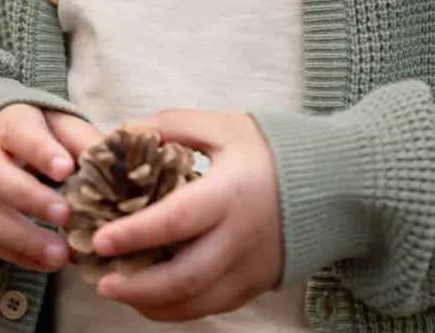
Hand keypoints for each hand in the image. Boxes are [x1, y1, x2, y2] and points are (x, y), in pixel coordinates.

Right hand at [0, 104, 103, 271]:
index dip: (40, 151)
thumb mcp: (64, 126)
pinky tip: (50, 264)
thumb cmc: (43, 134)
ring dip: (25, 237)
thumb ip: (85, 140)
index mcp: (7, 122)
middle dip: (30, 198)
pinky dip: (20, 256)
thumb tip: (115, 162)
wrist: (3, 143)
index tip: (66, 169)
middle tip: (65, 214)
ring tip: (61, 254)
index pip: (17, 132)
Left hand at [92, 110, 282, 321]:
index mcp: (230, 193)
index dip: (135, 234)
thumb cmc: (272, 150)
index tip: (101, 239)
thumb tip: (126, 132)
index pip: (176, 221)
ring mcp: (250, 268)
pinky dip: (178, 309)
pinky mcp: (257, 284)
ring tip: (119, 291)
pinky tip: (153, 298)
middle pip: (183, 277)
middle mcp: (240, 238)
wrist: (334, 182)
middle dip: (136, 286)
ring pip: (196, 303)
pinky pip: (212, 307)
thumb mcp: (224, 126)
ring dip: (152, 304)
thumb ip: (174, 125)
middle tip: (101, 281)